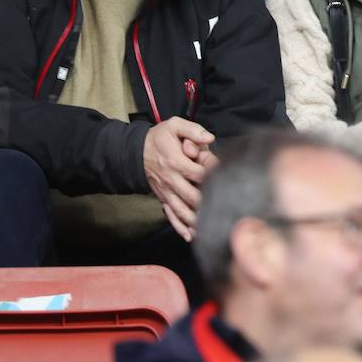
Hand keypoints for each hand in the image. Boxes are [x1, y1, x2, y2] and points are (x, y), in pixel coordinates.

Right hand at [143, 117, 214, 240]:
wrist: (135, 151)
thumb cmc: (159, 137)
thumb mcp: (174, 126)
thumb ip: (193, 130)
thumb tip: (210, 138)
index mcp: (175, 161)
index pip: (199, 173)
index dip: (214, 176)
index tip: (226, 178)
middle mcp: (171, 179)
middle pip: (192, 196)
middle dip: (207, 204)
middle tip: (225, 210)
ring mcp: (166, 191)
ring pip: (181, 210)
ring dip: (195, 221)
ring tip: (209, 230)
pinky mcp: (162, 197)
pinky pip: (170, 214)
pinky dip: (179, 226)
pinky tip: (189, 235)